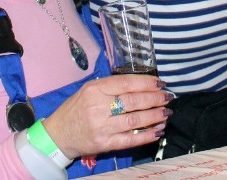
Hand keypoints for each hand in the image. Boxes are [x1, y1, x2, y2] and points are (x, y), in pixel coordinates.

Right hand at [44, 75, 171, 158]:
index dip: (146, 83)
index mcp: (95, 89)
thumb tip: (141, 84)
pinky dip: (146, 135)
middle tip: (167, 97)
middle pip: (133, 101)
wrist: (58, 134)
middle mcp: (98, 106)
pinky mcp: (104, 143)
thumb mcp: (89, 90)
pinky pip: (130, 139)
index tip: (160, 83)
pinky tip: (158, 131)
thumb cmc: (76, 109)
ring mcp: (101, 126)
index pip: (126, 83)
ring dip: (154, 116)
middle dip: (154, 98)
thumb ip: (111, 86)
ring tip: (166, 113)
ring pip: (135, 119)